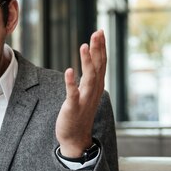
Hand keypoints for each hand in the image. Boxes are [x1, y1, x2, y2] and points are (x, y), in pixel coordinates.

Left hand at [55, 30, 106, 156]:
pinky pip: (73, 94)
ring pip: (88, 78)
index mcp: (96, 86)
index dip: (101, 48)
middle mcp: (93, 91)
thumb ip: (90, 77)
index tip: (100, 31)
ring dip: (87, 62)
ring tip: (83, 46)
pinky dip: (71, 83)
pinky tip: (69, 71)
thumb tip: (92, 60)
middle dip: (97, 49)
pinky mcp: (73, 108)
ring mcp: (84, 99)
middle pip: (98, 67)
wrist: (76, 138)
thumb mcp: (88, 92)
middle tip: (97, 32)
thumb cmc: (80, 113)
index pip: (101, 63)